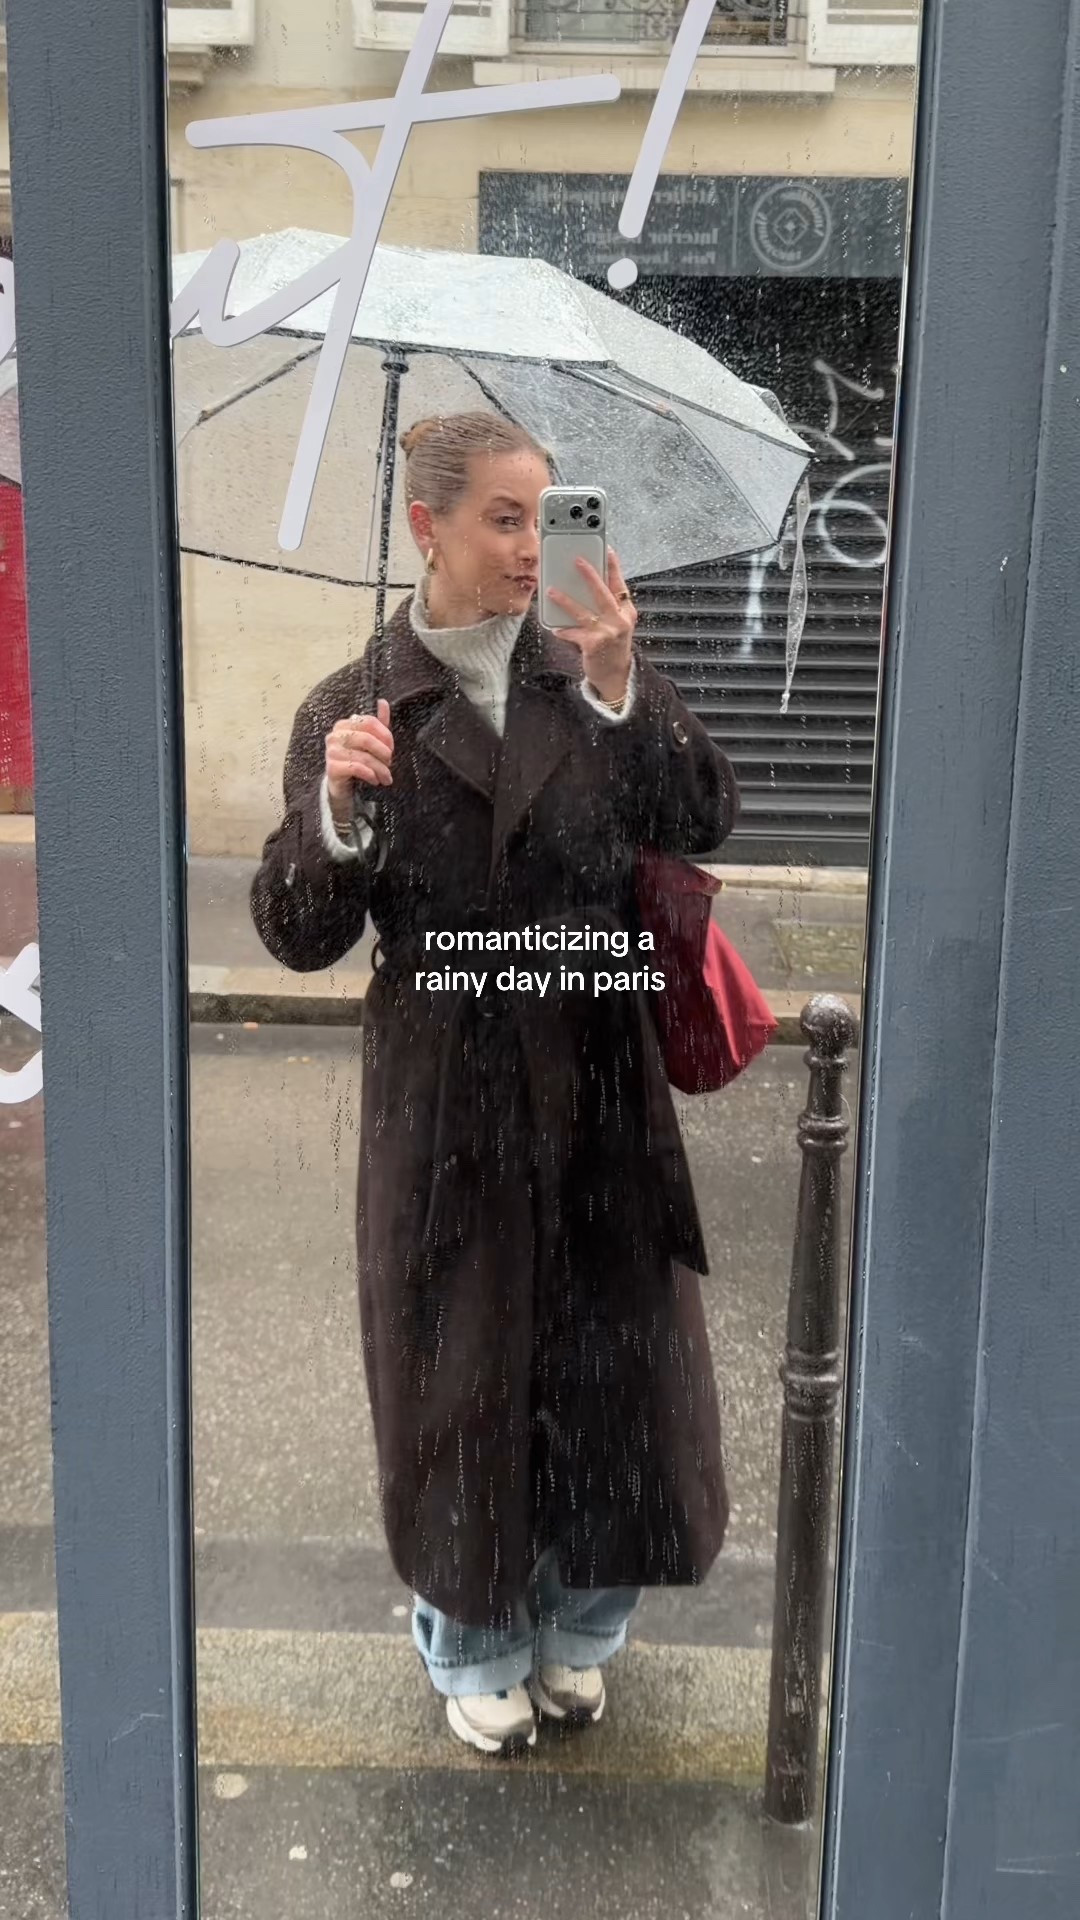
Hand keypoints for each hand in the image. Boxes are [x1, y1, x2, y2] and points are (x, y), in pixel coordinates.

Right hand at [325, 698, 393, 819]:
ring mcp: (331, 751)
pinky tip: (375, 780)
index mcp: (344, 725)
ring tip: (386, 777)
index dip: (385, 735)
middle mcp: (335, 735)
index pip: (369, 722)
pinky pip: (356, 768)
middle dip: (383, 752)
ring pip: (363, 756)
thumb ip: (378, 722)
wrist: (342, 785)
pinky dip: (370, 774)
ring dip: (380, 768)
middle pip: (366, 739)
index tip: (392, 748)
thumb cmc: (357, 760)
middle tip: (390, 763)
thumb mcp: (370, 741)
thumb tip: (383, 702)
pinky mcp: (331, 768)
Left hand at [546, 550, 636, 704]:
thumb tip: (584, 586)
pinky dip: (563, 630)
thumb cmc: (612, 645)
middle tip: (577, 560)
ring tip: (551, 591)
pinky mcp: (593, 645)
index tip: (607, 549)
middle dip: (590, 575)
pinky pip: (573, 633)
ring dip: (565, 600)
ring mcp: (607, 633)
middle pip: (602, 593)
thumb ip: (607, 606)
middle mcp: (619, 620)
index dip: (614, 566)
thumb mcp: (616, 623)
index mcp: (626, 611)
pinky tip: (555, 628)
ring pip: (583, 612)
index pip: (620, 584)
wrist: (615, 674)